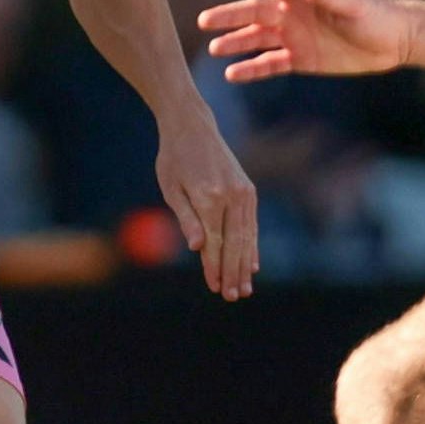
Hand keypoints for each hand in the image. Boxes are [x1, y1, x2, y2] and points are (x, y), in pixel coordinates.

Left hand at [155, 114, 259, 300]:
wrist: (193, 127)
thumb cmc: (174, 159)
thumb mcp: (171, 188)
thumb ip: (186, 219)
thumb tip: (197, 248)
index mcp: (208, 197)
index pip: (214, 242)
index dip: (214, 267)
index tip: (215, 288)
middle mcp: (231, 196)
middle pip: (234, 243)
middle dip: (233, 272)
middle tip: (233, 297)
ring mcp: (243, 193)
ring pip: (246, 236)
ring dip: (245, 264)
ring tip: (245, 288)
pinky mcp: (249, 190)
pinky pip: (251, 224)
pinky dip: (252, 245)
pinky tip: (253, 264)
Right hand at [198, 0, 408, 81]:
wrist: (393, 41)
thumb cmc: (375, 16)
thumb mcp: (351, 4)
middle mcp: (292, 14)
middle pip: (254, 13)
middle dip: (229, 16)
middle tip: (204, 21)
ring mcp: (295, 37)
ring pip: (257, 39)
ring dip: (236, 42)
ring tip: (213, 49)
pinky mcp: (301, 59)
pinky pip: (270, 64)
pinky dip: (252, 69)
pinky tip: (232, 73)